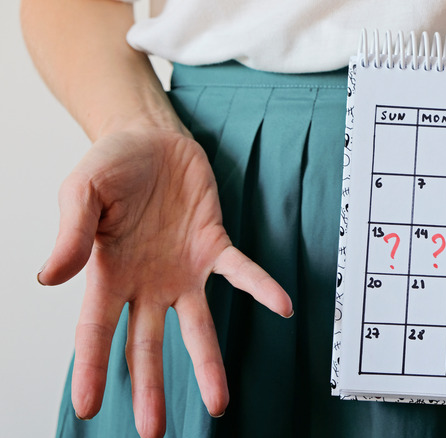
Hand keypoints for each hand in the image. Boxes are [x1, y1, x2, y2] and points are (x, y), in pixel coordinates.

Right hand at [38, 128, 292, 436]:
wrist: (150, 137)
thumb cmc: (111, 165)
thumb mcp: (81, 192)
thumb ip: (71, 234)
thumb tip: (50, 278)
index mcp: (108, 273)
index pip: (95, 329)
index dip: (92, 367)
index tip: (88, 408)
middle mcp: (147, 282)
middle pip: (148, 344)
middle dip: (151, 387)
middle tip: (154, 432)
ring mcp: (183, 269)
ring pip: (196, 326)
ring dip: (208, 363)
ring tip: (219, 404)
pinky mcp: (214, 246)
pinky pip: (241, 272)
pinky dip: (261, 288)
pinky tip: (283, 307)